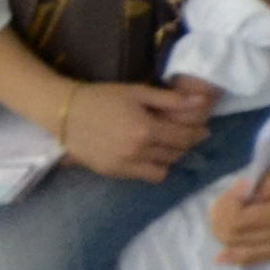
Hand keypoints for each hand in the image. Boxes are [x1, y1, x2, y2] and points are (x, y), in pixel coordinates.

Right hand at [57, 78, 214, 183]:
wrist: (65, 113)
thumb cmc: (103, 97)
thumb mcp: (137, 92)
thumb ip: (170, 100)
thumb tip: (201, 102)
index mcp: (145, 129)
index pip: (183, 137)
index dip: (197, 134)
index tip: (204, 131)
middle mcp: (137, 151)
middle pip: (176, 153)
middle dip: (186, 145)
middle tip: (188, 136)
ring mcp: (124, 164)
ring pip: (164, 167)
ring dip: (171, 157)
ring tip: (169, 145)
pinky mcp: (113, 172)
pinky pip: (146, 176)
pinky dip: (154, 168)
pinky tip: (152, 155)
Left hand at [208, 142, 269, 261]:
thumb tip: (245, 192)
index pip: (240, 221)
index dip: (227, 205)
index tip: (238, 184)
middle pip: (239, 240)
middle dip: (222, 220)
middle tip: (229, 196)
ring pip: (251, 254)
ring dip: (229, 240)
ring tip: (220, 222)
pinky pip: (267, 255)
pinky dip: (244, 256)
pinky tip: (229, 256)